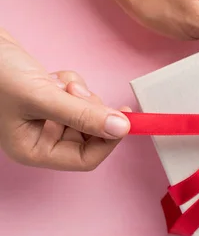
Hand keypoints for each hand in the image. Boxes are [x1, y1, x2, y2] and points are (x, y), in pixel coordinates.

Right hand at [0, 29, 130, 170]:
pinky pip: (77, 98)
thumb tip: (122, 128)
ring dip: (82, 95)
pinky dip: (72, 84)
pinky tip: (53, 77)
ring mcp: (45, 120)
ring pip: (86, 114)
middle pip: (90, 135)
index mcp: (35, 151)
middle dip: (90, 111)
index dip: (109, 140)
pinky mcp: (48, 101)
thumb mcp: (41, 96)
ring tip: (59, 82)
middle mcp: (41, 139)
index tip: (125, 118)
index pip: (87, 159)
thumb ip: (83, 115)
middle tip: (76, 92)